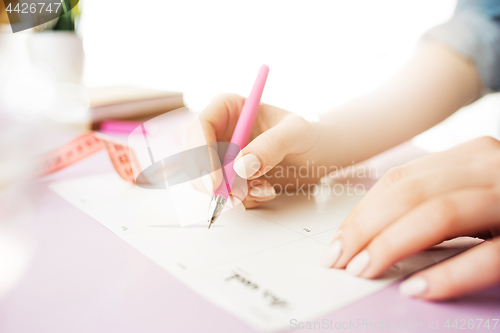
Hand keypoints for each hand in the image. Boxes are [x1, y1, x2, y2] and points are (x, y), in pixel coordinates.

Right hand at [187, 93, 319, 207]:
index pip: (200, 127)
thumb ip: (271, 146)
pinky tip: (267, 190)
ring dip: (234, 193)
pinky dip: (244, 200)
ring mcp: (224, 156)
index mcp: (228, 108)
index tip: (216, 182)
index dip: (200, 154)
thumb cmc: (312, 133)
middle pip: (194, 158)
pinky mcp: (232, 177)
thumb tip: (240, 167)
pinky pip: (225, 194)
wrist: (323, 154)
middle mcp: (220, 131)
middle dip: (213, 182)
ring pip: (207, 182)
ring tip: (266, 188)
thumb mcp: (297, 132)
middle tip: (236, 197)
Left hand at [320, 137, 499, 299]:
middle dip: (365, 229)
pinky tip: (418, 289)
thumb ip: (433, 202)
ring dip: (392, 244)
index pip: (397, 181)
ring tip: (364, 270)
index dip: (361, 213)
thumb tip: (374, 234)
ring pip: (440, 213)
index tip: (337, 243)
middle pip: (409, 193)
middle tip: (339, 260)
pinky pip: (490, 255)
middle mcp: (491, 167)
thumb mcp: (473, 194)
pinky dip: (450, 273)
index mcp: (470, 157)